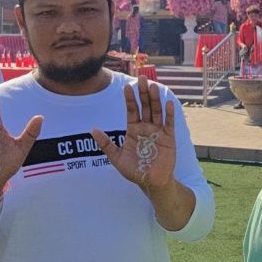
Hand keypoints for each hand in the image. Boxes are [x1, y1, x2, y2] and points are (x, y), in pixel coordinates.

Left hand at [91, 76, 176, 192]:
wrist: (151, 182)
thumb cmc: (134, 170)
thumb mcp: (116, 158)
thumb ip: (106, 144)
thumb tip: (92, 130)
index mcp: (133, 129)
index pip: (131, 110)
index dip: (129, 99)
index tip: (126, 87)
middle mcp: (146, 127)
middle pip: (144, 106)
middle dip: (143, 93)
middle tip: (142, 79)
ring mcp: (158, 131)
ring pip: (156, 111)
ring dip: (155, 99)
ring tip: (153, 86)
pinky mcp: (169, 137)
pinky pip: (169, 123)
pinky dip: (169, 113)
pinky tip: (168, 102)